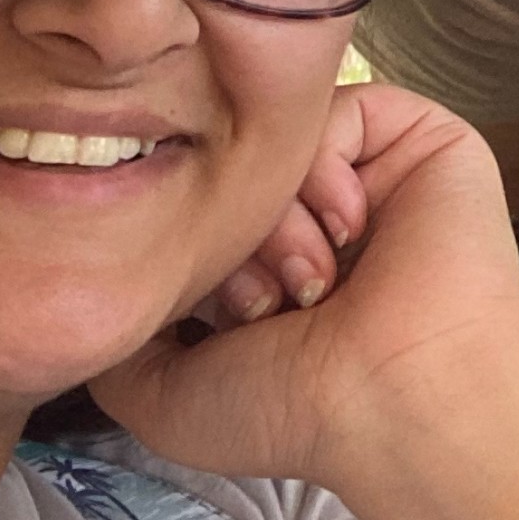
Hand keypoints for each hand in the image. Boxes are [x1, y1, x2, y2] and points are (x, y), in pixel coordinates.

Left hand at [92, 83, 518, 495]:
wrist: (396, 397)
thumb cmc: (293, 411)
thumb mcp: (164, 395)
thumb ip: (118, 337)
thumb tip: (93, 288)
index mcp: (273, 271)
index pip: (202, 210)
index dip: (196, 250)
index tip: (223, 316)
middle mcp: (322, 220)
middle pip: (239, 169)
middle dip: (238, 230)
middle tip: (265, 301)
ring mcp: (375, 178)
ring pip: (285, 140)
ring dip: (281, 208)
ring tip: (313, 279)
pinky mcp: (424, 143)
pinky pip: (346, 109)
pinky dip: (325, 164)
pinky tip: (348, 229)